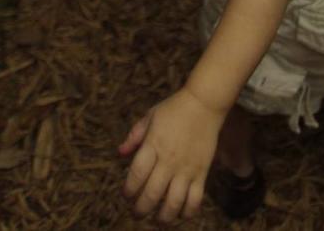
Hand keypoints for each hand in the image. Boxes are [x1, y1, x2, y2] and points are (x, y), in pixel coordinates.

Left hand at [119, 87, 221, 220]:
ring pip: (173, 202)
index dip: (129, 190)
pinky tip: (180, 215)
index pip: (137, 175)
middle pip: (152, 194)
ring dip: (163, 217)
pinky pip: (195, 199)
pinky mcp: (202, 172)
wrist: (204, 104)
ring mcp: (186, 168)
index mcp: (153, 145)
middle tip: (137, 214)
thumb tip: (120, 154)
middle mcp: (169, 160)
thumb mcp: (150, 117)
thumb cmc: (174, 110)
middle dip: (141, 209)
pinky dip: (187, 212)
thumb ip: (134, 136)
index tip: (126, 196)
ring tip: (157, 221)